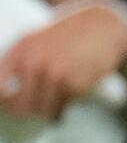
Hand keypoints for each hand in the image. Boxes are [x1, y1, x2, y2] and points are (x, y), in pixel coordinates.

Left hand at [0, 0, 126, 120]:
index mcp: (21, 49)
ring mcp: (56, 76)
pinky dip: (62, 109)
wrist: (102, 29)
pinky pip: (61, 108)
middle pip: (20, 104)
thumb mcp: (36, 40)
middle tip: (26, 113)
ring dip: (44, 113)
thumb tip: (7, 89)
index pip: (0, 85)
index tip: (5, 104)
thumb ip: (21, 60)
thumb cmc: (69, 35)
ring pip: (42, 110)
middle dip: (23, 112)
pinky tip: (65, 100)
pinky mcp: (75, 87)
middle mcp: (35, 63)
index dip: (2, 100)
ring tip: (48, 107)